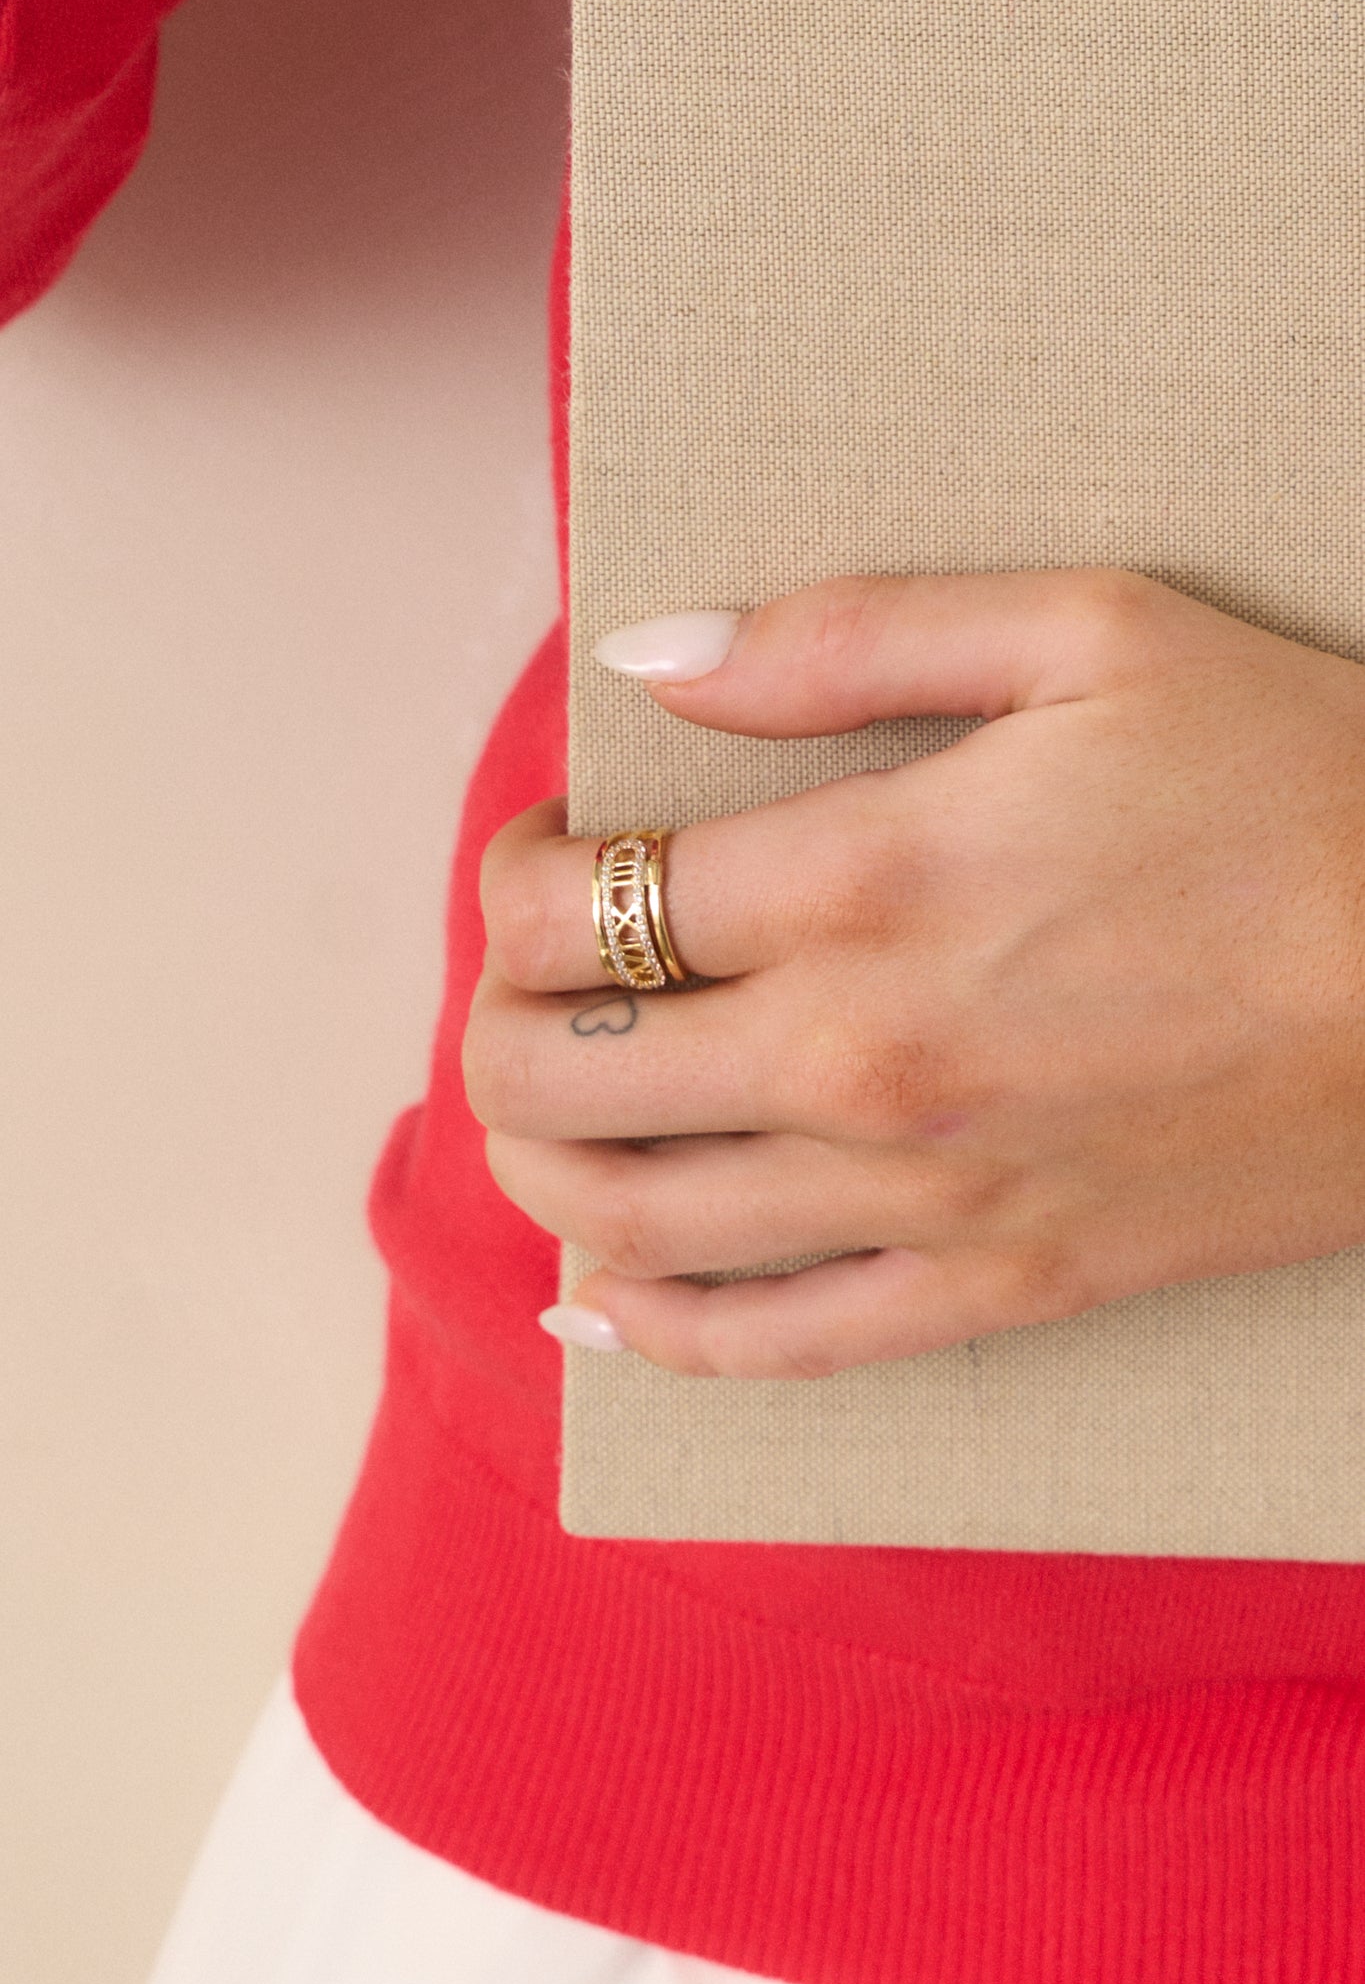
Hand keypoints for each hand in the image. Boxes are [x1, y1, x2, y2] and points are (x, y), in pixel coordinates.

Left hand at [464, 568, 1364, 1377]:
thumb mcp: (1092, 633)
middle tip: (539, 965)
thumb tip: (650, 653)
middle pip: (554, 1076)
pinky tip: (600, 1300)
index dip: (514, 869)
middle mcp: (858, 1062)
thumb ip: (846, 638)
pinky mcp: (993, 1289)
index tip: (556, 836)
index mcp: (865, 884)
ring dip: (540, 1162)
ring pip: (624, 1225)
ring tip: (559, 1094)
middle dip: (496, 1015)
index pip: (570, 910)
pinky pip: (768, 1349)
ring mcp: (921, 1201)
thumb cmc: (1302, 787)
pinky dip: (652, 1331)